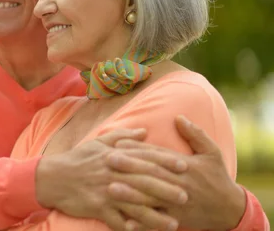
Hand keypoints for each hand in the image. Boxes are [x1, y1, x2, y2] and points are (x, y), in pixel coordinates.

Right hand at [35, 128, 181, 230]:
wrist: (52, 177)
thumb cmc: (77, 159)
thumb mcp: (98, 143)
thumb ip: (123, 136)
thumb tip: (145, 131)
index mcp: (114, 156)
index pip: (144, 158)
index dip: (165, 162)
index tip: (184, 165)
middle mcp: (112, 173)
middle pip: (144, 182)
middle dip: (166, 189)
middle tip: (186, 196)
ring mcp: (105, 191)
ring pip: (134, 205)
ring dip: (155, 216)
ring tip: (173, 223)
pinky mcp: (96, 207)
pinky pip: (116, 220)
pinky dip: (129, 228)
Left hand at [107, 115, 245, 230]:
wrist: (231, 210)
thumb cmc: (217, 178)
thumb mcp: (211, 153)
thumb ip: (196, 134)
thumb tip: (179, 117)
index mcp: (186, 166)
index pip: (157, 155)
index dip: (137, 148)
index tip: (117, 143)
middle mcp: (181, 184)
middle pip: (151, 174)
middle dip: (129, 167)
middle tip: (107, 159)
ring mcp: (178, 204)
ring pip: (152, 199)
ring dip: (131, 195)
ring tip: (110, 189)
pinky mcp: (178, 221)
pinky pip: (158, 223)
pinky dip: (142, 224)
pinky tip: (125, 223)